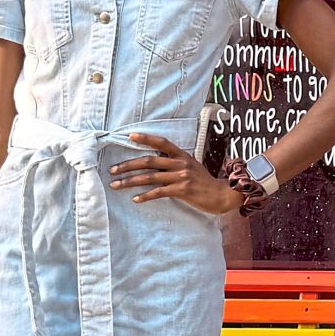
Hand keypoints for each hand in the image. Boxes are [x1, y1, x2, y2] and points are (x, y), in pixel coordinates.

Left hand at [109, 133, 244, 214]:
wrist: (222, 194)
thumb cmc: (204, 182)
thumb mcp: (191, 166)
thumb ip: (175, 163)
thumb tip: (155, 162)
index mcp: (182, 155)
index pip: (162, 142)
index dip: (145, 138)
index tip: (129, 137)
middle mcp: (180, 163)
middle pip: (149, 161)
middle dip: (128, 165)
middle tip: (112, 170)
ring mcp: (181, 176)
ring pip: (150, 177)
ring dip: (130, 181)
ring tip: (116, 184)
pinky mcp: (182, 190)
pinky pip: (159, 192)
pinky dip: (145, 196)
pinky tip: (135, 199)